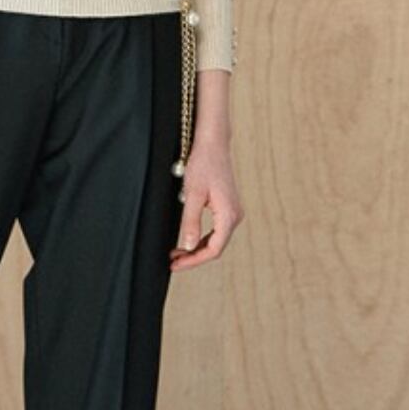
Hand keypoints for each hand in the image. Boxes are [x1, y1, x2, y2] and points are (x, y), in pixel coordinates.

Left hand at [169, 134, 243, 270]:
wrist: (213, 145)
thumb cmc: (203, 164)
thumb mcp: (192, 195)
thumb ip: (190, 222)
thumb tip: (187, 246)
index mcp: (228, 215)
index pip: (213, 250)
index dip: (193, 260)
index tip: (176, 264)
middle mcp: (235, 216)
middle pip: (215, 248)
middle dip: (193, 257)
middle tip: (173, 262)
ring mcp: (233, 212)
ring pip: (216, 241)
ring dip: (196, 249)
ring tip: (177, 253)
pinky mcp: (228, 208)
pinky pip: (216, 231)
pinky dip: (202, 239)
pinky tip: (187, 241)